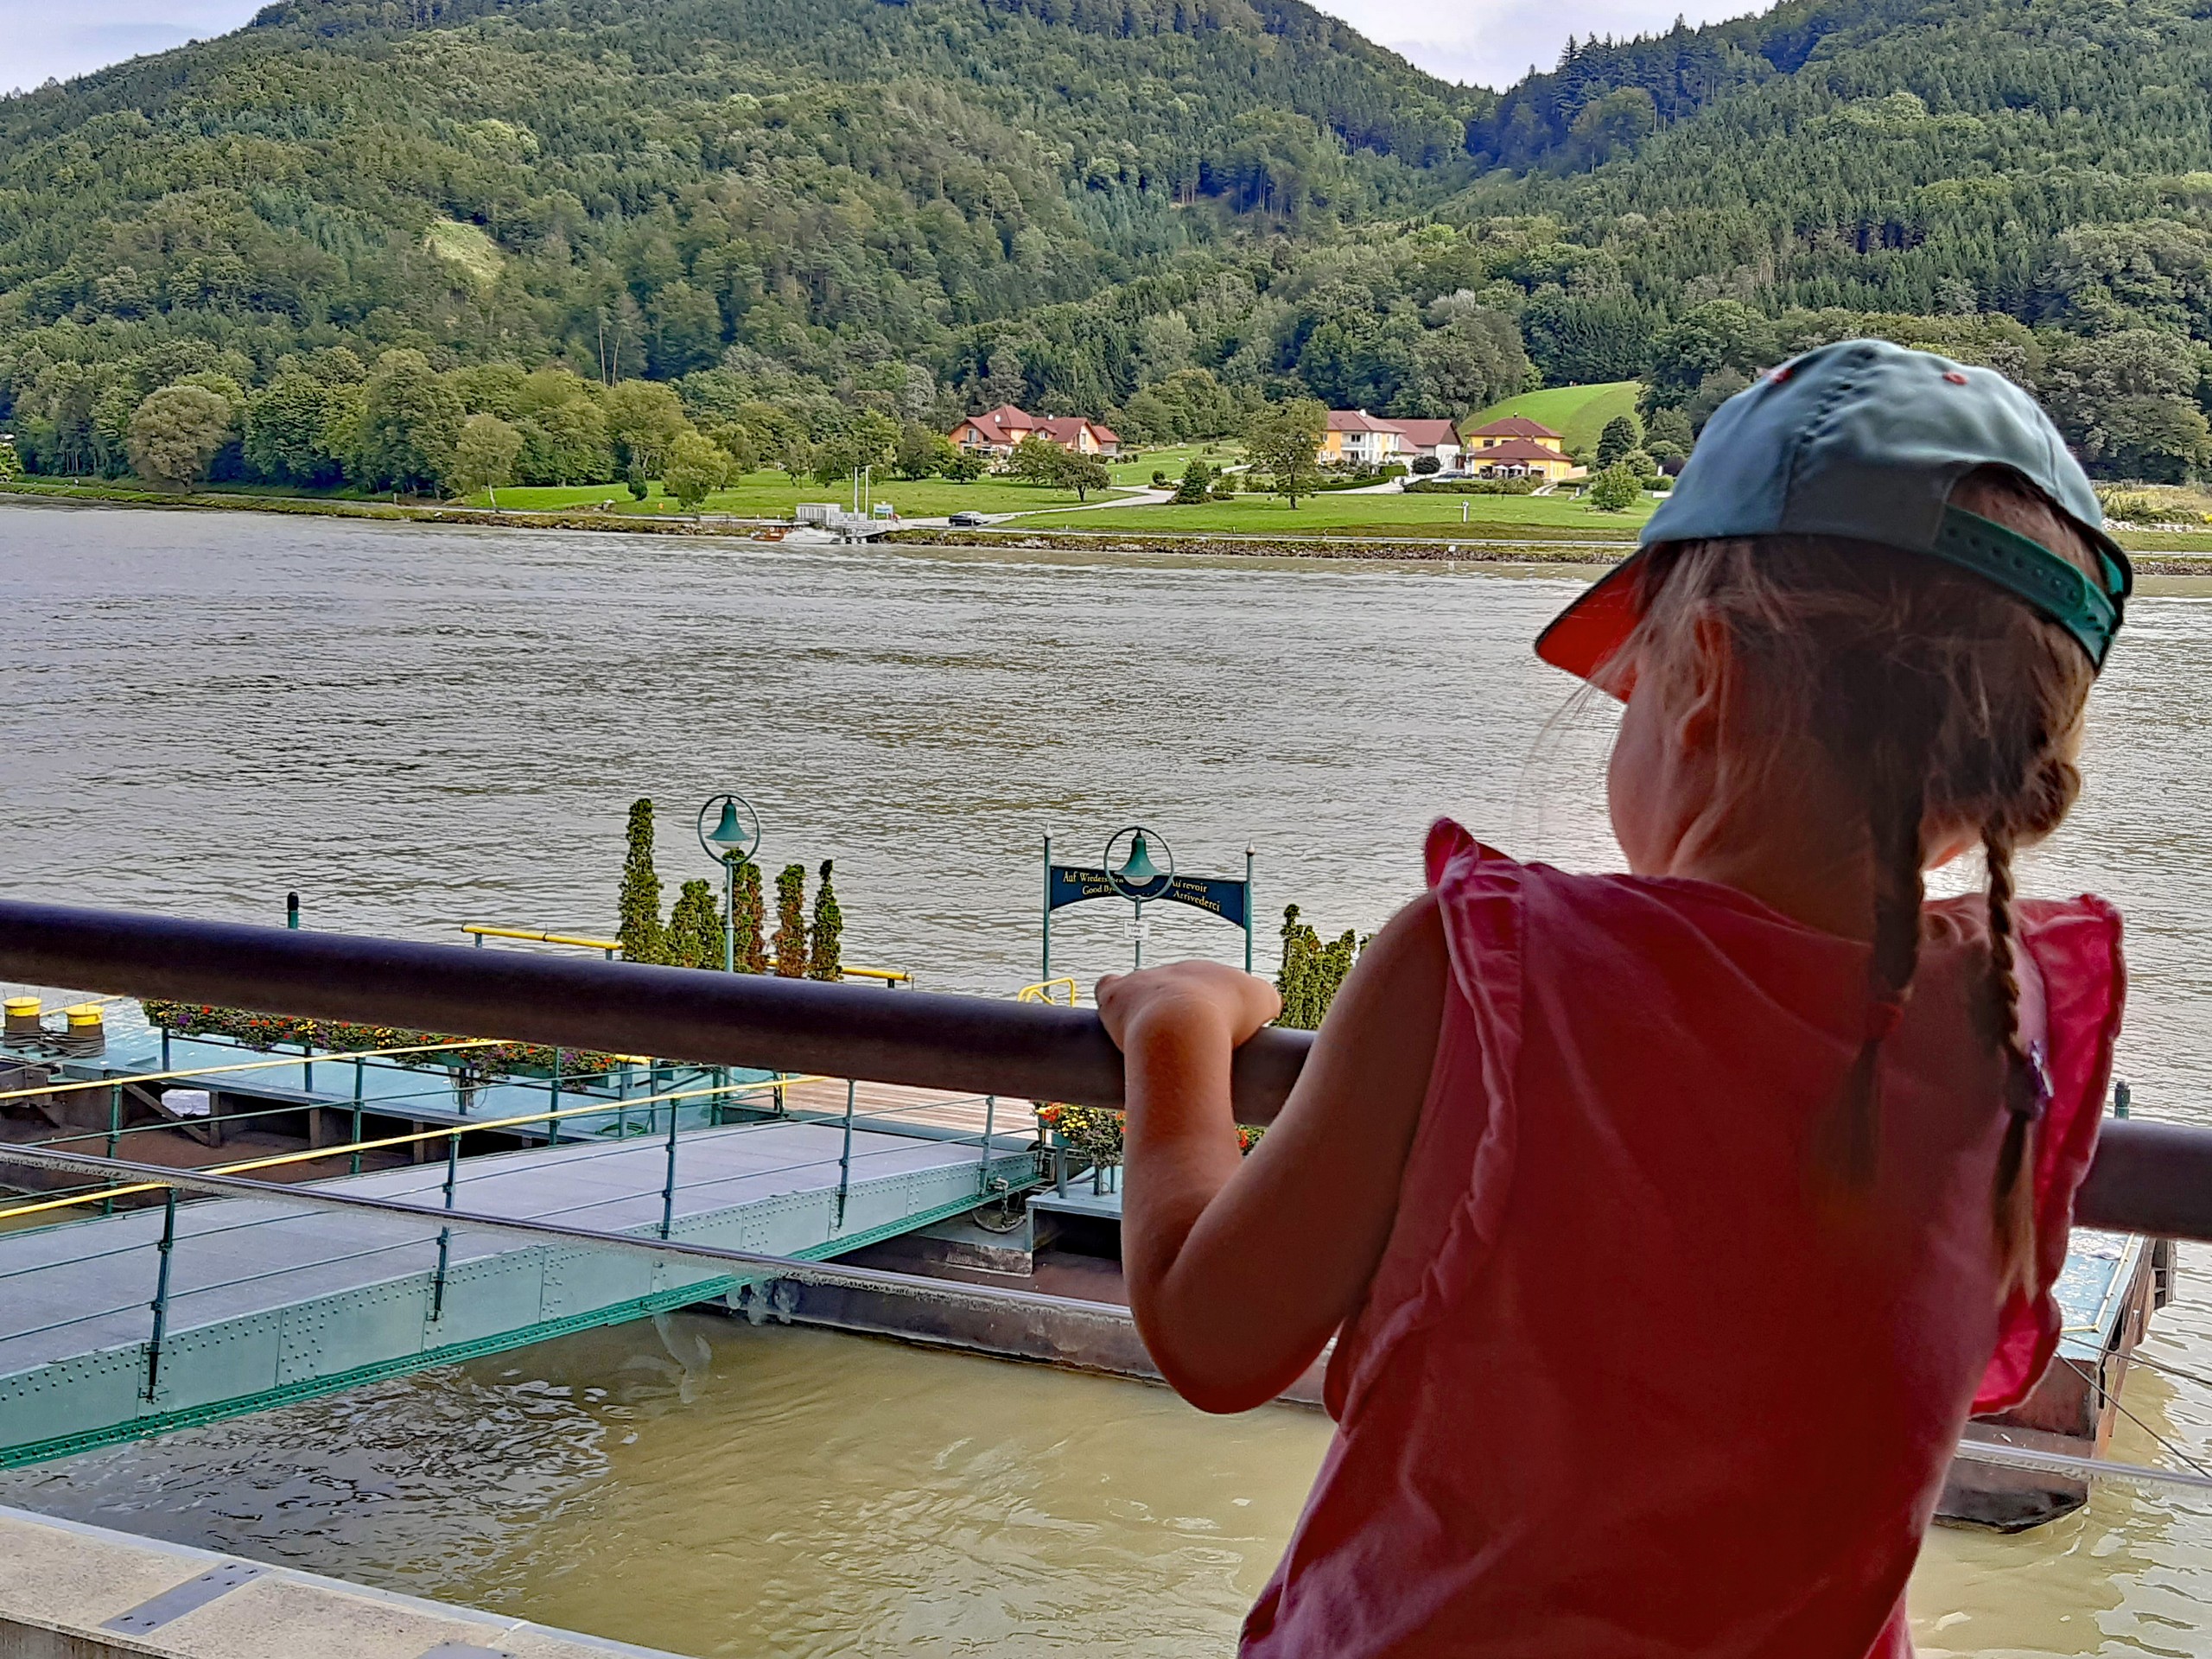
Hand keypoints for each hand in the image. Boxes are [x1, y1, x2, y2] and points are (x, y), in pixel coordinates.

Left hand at [1094, 961, 1280, 1052]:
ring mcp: (1142, 980)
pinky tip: (1115, 1026)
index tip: (1209, 1040)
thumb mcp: (1265, 1003)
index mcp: (1207, 973)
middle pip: (1174, 990)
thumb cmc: (1227, 1017)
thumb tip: (1269, 1006)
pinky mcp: (1115, 995)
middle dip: (1177, 1015)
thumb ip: (1268, 1001)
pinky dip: (1111, 1004)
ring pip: (1141, 987)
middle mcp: (1173, 970)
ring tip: (1148, 1045)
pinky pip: (1107, 988)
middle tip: (1181, 1048)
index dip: (1209, 1014)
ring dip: (1142, 1010)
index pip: (1208, 989)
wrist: (1182, 1025)